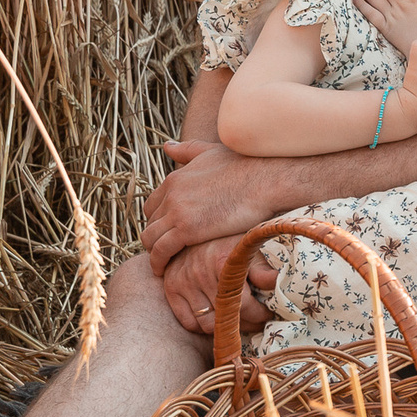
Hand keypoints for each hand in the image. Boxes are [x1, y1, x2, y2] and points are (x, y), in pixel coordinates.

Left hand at [144, 140, 279, 275]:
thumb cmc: (247, 166)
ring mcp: (177, 212)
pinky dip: (158, 263)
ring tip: (163, 263)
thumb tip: (167, 146)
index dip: (158, 220)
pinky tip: (164, 270)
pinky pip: (160, 251)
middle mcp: (171, 194)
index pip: (152, 205)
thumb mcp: (210, 152)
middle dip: (156, 236)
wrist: (267, 180)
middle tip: (167, 250)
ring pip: (150, 239)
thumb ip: (187, 151)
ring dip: (153, 252)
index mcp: (175, 179)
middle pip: (150, 223)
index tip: (168, 231)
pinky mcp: (187, 230)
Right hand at [161, 236, 274, 334]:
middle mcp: (200, 273)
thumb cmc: (231, 238)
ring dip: (223, 327)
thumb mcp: (250, 248)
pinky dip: (202, 325)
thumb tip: (277, 282)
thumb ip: (262, 269)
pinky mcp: (171, 288)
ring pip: (206, 324)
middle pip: (225, 317)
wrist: (200, 226)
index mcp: (223, 263)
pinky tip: (216, 317)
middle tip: (255, 321)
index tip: (267, 314)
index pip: (244, 305)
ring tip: (238, 321)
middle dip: (245, 324)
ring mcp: (183, 281)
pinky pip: (187, 321)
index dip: (259, 314)